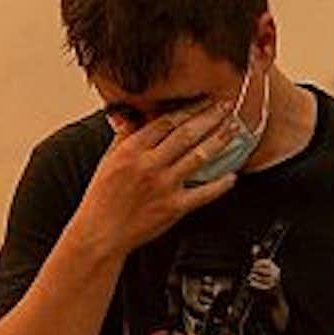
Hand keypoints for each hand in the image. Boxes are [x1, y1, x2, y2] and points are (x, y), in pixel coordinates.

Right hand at [68, 104, 249, 258]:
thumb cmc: (101, 199)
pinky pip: (204, 193)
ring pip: (199, 156)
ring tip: (233, 130)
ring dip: (219, 141)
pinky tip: (232, 176)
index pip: (166, 121)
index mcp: (131, 151)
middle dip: (210, 117)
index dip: (189, 108)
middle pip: (187, 134)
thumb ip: (124, 136)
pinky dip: (220, 184)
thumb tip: (132, 115)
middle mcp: (149, 165)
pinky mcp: (173, 208)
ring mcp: (163, 186)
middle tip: (227, 107)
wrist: (100, 234)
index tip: (204, 100)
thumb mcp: (107, 161)